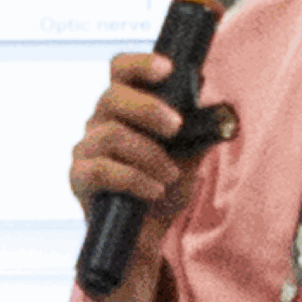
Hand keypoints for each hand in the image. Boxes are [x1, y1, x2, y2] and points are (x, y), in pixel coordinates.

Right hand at [68, 51, 206, 301]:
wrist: (146, 236)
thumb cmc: (162, 190)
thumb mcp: (189, 157)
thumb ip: (199, 132)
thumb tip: (221, 113)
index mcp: (124, 109)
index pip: (119, 70)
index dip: (140, 64)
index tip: (167, 68)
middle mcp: (99, 123)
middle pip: (112, 97)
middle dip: (148, 109)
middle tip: (175, 127)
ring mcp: (86, 150)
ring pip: (111, 136)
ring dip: (149, 155)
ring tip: (169, 176)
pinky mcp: (80, 180)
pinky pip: (102, 171)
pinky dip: (135, 179)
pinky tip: (154, 190)